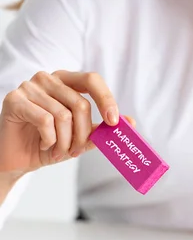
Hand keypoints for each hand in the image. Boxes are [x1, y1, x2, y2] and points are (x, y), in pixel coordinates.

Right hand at [0, 70, 135, 173]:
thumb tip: (130, 122)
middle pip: (80, 104)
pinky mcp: (14, 100)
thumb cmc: (48, 144)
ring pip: (63, 116)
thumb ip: (100, 129)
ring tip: (57, 151)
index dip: (106, 99)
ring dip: (65, 142)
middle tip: (76, 152)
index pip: (92, 80)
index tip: (114, 122)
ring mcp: (29, 87)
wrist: (16, 159)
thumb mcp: (78, 138)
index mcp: (65, 81)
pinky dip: (49, 140)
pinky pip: (45, 121)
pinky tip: (43, 144)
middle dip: (82, 134)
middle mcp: (47, 79)